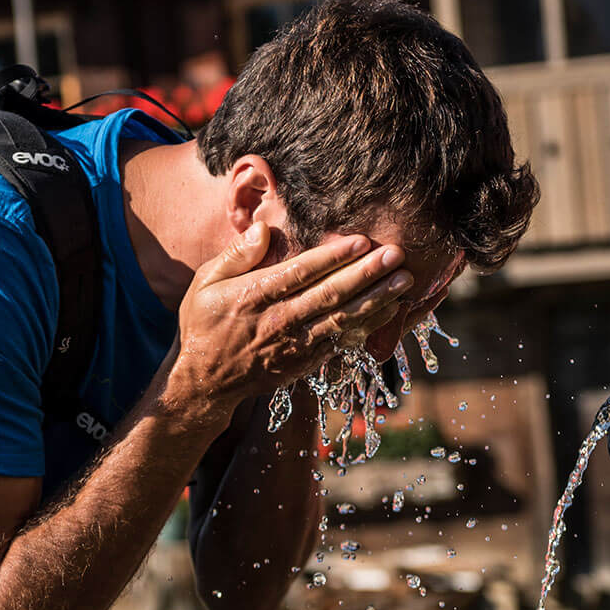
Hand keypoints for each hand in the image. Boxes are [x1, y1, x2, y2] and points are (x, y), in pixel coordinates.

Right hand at [165, 223, 411, 419]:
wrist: (206, 381)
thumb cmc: (205, 323)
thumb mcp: (205, 283)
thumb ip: (235, 254)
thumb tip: (262, 229)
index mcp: (253, 297)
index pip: (299, 273)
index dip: (332, 257)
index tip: (361, 240)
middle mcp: (278, 322)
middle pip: (330, 295)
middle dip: (367, 274)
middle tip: (396, 254)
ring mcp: (295, 345)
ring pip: (343, 320)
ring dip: (377, 300)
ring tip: (404, 281)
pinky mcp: (306, 362)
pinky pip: (342, 342)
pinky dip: (369, 327)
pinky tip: (391, 310)